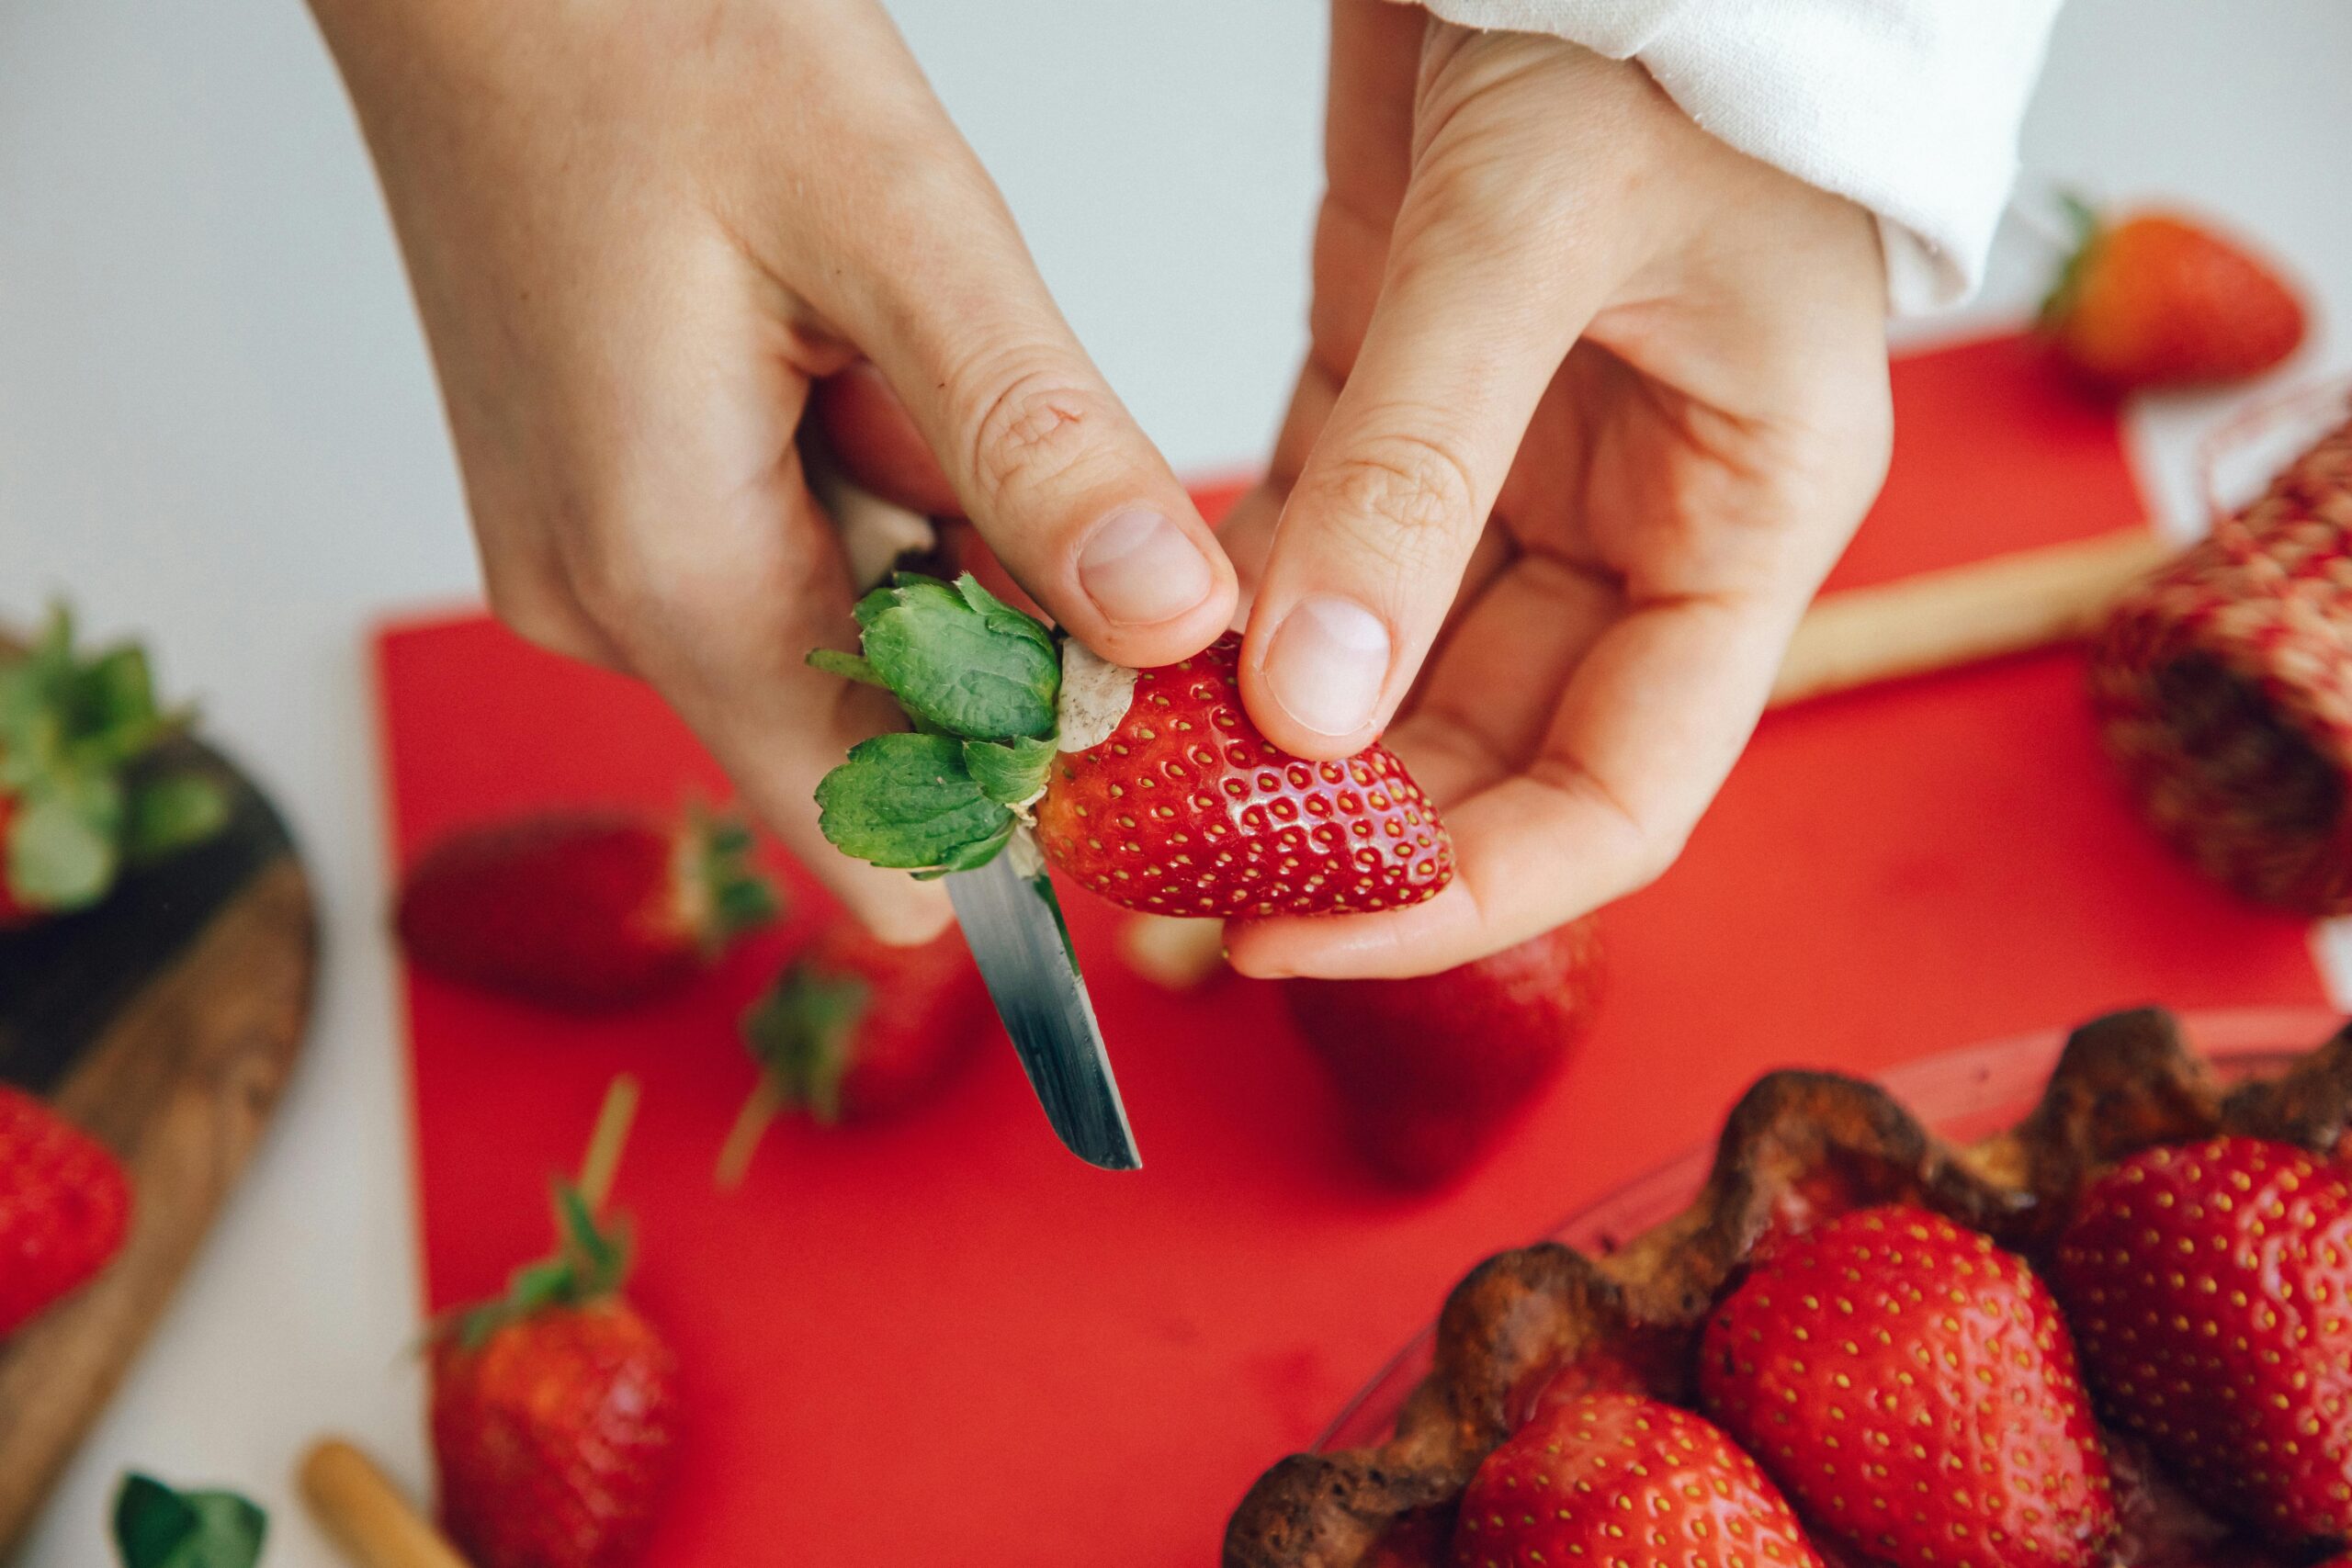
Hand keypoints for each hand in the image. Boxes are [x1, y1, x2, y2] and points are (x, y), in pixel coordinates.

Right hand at [310, 0, 1238, 938]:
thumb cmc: (640, 29)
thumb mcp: (896, 229)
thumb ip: (1036, 449)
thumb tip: (1169, 627)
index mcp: (670, 574)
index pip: (883, 842)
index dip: (1031, 792)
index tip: (1130, 683)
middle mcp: (608, 608)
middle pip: (880, 736)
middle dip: (988, 622)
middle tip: (992, 430)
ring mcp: (596, 563)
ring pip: (843, 641)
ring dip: (927, 534)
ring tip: (879, 352)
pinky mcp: (608, 509)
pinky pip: (783, 562)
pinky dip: (860, 488)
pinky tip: (835, 353)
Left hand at [1219, 5, 1893, 977]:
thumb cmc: (1657, 12)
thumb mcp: (1532, 238)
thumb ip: (1418, 480)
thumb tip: (1310, 715)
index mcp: (1744, 518)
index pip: (1624, 790)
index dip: (1471, 892)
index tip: (1300, 938)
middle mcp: (1640, 517)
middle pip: (1491, 749)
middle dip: (1343, 831)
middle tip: (1173, 879)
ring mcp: (1519, 461)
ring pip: (1392, 664)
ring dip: (1271, 733)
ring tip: (1131, 784)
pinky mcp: (1408, 391)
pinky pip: (1322, 549)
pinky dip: (1237, 607)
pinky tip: (1138, 650)